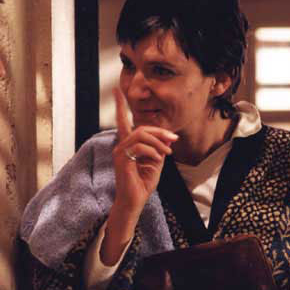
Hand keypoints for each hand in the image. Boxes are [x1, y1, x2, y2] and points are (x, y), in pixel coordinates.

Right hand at [101, 88, 176, 264]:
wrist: (135, 201)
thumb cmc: (143, 183)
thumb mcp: (156, 162)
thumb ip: (159, 147)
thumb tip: (167, 137)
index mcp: (127, 144)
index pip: (122, 121)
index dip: (119, 105)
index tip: (116, 89)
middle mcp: (120, 145)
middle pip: (140, 127)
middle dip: (159, 131)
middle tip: (173, 140)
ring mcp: (119, 151)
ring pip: (140, 135)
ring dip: (158, 142)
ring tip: (167, 153)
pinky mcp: (121, 159)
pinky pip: (139, 146)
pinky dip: (153, 150)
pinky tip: (160, 158)